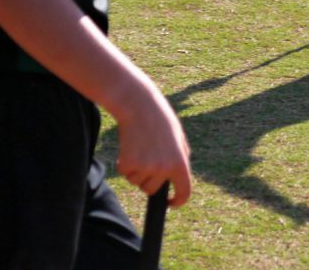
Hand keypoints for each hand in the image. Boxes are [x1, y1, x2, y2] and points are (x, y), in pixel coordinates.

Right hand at [115, 80, 192, 206]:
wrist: (139, 105)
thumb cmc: (160, 119)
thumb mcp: (179, 137)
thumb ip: (181, 158)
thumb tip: (178, 178)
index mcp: (180, 163)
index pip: (184, 192)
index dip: (177, 201)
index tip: (170, 203)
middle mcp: (164, 169)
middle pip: (152, 190)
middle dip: (148, 179)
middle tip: (148, 156)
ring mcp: (146, 168)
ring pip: (137, 181)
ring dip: (136, 170)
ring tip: (140, 147)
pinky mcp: (129, 164)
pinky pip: (125, 173)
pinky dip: (124, 163)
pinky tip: (129, 146)